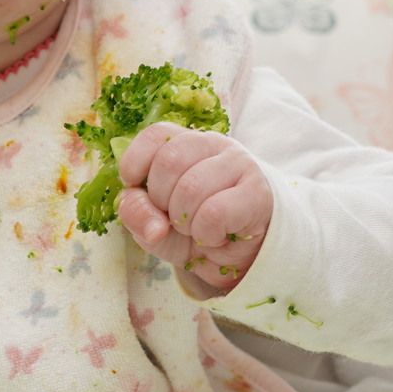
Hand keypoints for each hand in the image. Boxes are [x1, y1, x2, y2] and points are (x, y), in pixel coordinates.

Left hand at [113, 122, 270, 291]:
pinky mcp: (257, 193)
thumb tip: (154, 224)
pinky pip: (215, 212)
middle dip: (160, 200)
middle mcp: (215, 144)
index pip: (155, 135)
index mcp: (186, 142)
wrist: (238, 256)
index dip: (135, 162)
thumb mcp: (152, 223)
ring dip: (185, 221)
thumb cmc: (193, 228)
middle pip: (169, 160)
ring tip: (197, 228)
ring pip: (192, 187)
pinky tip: (215, 236)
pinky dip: (206, 234)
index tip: (136, 187)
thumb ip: (136, 213)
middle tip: (174, 216)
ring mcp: (240, 165)